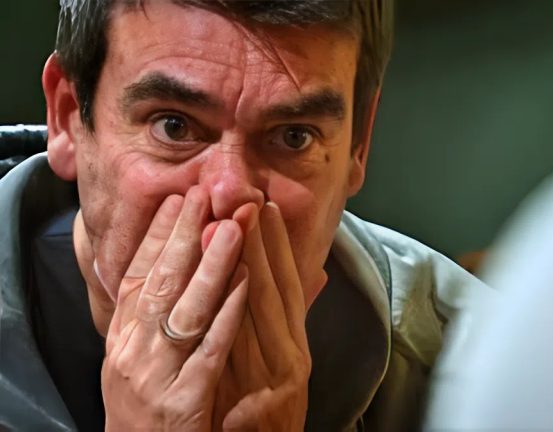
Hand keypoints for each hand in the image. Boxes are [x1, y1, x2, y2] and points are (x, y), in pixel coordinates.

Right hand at [100, 187, 248, 430]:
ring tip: (232, 227)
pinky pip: (209, 350)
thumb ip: (152, 321)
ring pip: (185, 309)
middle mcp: (132, 353)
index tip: (177, 200)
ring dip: (211, 264)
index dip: (156, 237)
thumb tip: (167, 273)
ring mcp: (156, 376)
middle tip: (204, 195)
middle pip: (160, 283)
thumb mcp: (137, 362)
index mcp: (121, 341)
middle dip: (183, 236)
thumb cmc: (146, 412)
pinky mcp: (182, 400)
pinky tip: (245, 283)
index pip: (137, 277)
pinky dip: (227, 314)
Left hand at [214, 202, 311, 430]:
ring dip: (252, 262)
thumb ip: (281, 326)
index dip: (278, 246)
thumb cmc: (266, 420)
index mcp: (293, 346)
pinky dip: (243, 312)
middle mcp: (292, 355)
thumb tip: (300, 282)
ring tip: (234, 222)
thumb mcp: (280, 370)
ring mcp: (279, 375)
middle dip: (263, 241)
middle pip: (277, 289)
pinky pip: (248, 348)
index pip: (287, 286)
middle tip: (251, 198)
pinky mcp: (266, 398)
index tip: (267, 208)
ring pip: (265, 309)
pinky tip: (238, 281)